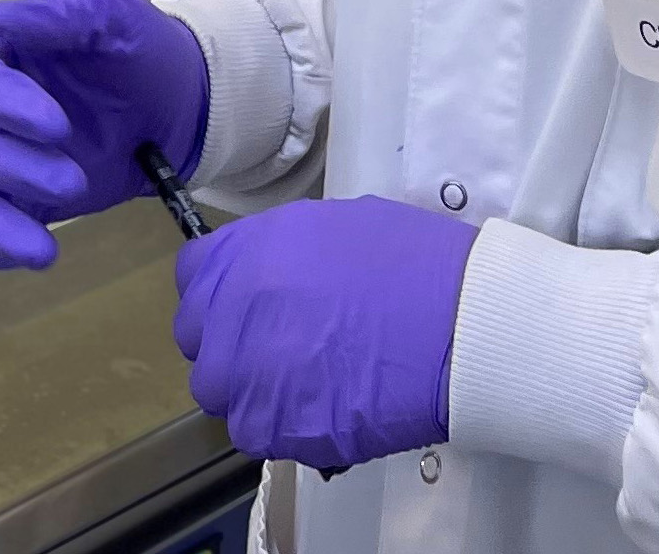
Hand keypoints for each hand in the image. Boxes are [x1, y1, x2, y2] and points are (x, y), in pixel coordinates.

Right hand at [0, 0, 209, 269]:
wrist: (172, 108)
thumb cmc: (139, 53)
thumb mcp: (114, 18)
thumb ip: (65, 14)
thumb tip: (4, 17)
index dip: (4, 106)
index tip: (58, 128)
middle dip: (13, 169)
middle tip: (74, 183)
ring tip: (45, 250)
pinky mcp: (2, 201)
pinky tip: (34, 254)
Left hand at [171, 196, 477, 471]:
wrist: (465, 323)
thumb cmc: (420, 267)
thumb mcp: (342, 227)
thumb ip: (288, 252)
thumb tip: (277, 275)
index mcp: (252, 251)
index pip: (193, 276)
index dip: (218, 295)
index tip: (242, 309)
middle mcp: (237, 308)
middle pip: (198, 341)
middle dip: (231, 347)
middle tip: (278, 352)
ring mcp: (251, 370)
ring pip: (221, 393)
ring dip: (252, 391)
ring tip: (305, 386)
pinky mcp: (274, 424)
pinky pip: (254, 431)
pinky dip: (281, 426)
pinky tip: (322, 410)